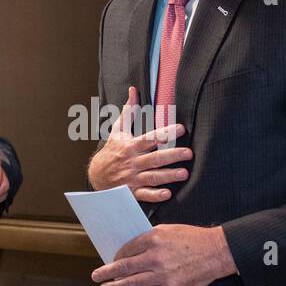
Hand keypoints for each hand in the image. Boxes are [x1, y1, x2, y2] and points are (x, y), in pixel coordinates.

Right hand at [87, 85, 191, 201]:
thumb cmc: (112, 151)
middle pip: (155, 158)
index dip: (165, 133)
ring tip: (184, 173)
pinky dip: (155, 195)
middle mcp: (133, 162)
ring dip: (168, 176)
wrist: (96, 175)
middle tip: (189, 153)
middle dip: (172, 155)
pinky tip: (168, 194)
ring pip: (152, 176)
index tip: (181, 129)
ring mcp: (132, 178)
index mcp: (131, 146)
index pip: (150, 138)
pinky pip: (144, 194)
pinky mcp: (132, 192)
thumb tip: (133, 90)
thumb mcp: (118, 131)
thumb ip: (128, 111)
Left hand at [91, 223, 235, 285]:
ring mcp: (163, 274)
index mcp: (153, 239)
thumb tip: (131, 250)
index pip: (127, 249)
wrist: (216, 251)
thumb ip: (149, 239)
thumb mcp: (168, 230)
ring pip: (132, 284)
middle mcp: (155, 257)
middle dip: (107, 273)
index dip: (116, 257)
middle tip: (96, 276)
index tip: (111, 261)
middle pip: (124, 267)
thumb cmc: (193, 239)